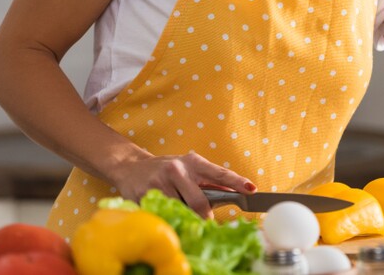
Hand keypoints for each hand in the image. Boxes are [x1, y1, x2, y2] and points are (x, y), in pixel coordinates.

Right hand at [109, 152, 256, 217]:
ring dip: (185, 216)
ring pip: (181, 210)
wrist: (131, 167)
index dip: (236, 182)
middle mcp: (178, 170)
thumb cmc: (166, 169)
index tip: (251, 189)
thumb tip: (232, 195)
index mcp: (193, 162)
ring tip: (180, 211)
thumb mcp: (189, 169)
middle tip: (206, 221)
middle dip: (205, 216)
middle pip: (199, 201)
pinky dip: (169, 216)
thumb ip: (208, 182)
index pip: (219, 173)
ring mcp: (161, 182)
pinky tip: (165, 211)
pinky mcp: (147, 194)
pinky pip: (165, 214)